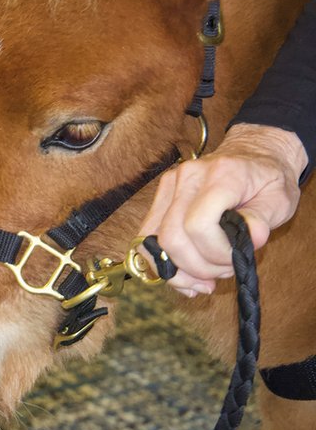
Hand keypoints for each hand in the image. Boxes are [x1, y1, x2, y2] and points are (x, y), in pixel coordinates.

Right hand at [137, 123, 306, 295]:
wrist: (252, 153)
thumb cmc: (269, 178)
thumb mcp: (281, 198)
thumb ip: (263, 220)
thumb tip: (250, 239)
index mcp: (221, 176)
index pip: (198, 225)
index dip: (215, 253)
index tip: (235, 259)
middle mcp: (187, 177)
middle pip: (171, 237)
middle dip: (197, 266)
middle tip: (223, 270)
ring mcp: (169, 186)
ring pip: (153, 240)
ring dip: (179, 269)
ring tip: (205, 276)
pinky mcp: (160, 197)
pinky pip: (147, 237)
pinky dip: (163, 263)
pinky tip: (184, 274)